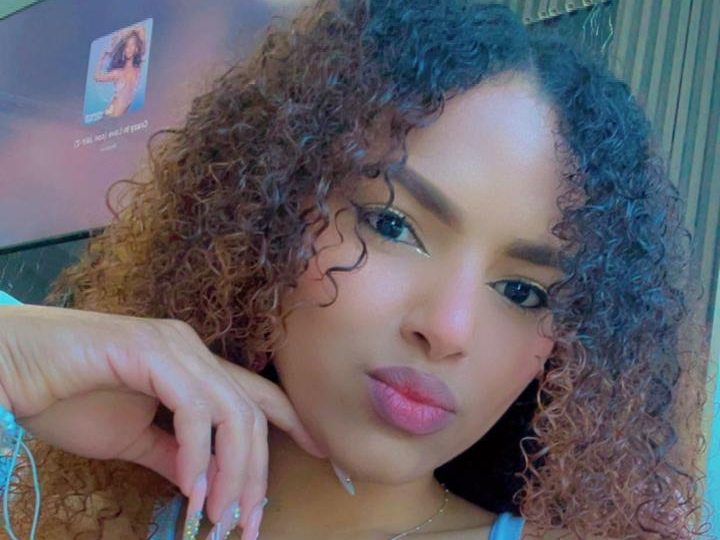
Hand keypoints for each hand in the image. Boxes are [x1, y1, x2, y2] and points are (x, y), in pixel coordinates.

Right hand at [0, 305, 325, 538]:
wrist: (15, 368)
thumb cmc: (66, 396)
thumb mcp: (131, 439)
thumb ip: (171, 454)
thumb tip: (203, 481)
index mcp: (193, 366)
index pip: (256, 395)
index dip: (292, 422)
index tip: (319, 453)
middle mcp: (193, 350)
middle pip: (251, 413)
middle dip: (257, 472)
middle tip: (247, 523)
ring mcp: (175, 347)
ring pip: (231, 412)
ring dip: (231, 471)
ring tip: (220, 516)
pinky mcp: (152, 351)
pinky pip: (193, 408)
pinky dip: (197, 453)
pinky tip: (190, 487)